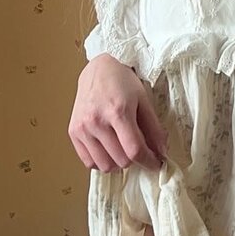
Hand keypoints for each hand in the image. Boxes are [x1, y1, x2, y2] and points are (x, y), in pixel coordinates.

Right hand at [68, 53, 167, 172]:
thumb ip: (154, 128)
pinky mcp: (73, 132)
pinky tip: (109, 150)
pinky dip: (102, 162)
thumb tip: (161, 153)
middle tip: (139, 148)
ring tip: (123, 149)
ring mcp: (82, 128)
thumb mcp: (144, 100)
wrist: (97, 69)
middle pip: (121, 160)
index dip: (149, 161)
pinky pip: (89, 162)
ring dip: (118, 163)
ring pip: (105, 166)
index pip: (134, 150)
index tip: (156, 164)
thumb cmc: (122, 82)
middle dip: (135, 159)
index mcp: (118, 111)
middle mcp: (97, 121)